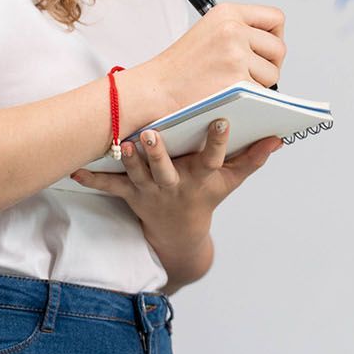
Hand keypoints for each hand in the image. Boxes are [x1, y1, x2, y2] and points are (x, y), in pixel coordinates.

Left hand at [71, 119, 281, 258]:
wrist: (178, 234)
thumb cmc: (206, 197)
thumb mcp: (232, 181)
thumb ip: (253, 158)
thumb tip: (278, 137)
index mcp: (201, 178)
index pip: (213, 157)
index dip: (218, 141)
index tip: (221, 119)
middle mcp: (174, 185)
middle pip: (165, 169)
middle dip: (158, 153)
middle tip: (151, 133)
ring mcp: (150, 190)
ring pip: (136, 174)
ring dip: (126, 160)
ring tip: (120, 141)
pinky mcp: (130, 194)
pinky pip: (109, 186)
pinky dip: (93, 178)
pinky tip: (76, 169)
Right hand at [138, 2, 285, 110]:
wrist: (155, 90)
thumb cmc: (180, 68)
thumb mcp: (209, 32)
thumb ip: (240, 30)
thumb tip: (274, 45)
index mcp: (227, 13)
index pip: (275, 18)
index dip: (275, 37)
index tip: (265, 50)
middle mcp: (233, 29)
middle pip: (279, 48)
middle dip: (269, 65)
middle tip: (249, 74)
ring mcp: (235, 56)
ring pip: (273, 74)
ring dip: (260, 84)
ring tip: (233, 85)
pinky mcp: (237, 82)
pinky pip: (263, 94)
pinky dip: (252, 100)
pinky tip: (231, 98)